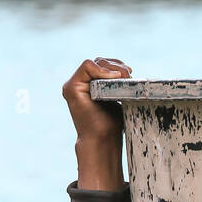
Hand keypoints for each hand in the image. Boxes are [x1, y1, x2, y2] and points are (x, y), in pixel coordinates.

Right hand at [62, 57, 132, 189]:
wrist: (104, 139)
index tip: (130, 74)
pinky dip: (102, 70)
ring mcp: (73, 85)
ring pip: (93, 62)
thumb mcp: (117, 98)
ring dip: (111, 67)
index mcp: (89, 86)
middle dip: (116, 65)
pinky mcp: (71, 88)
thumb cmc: (112, 124)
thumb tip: (128, 69)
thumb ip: (116, 84)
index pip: (102, 65)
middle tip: (129, 75)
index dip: (116, 66)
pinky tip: (114, 77)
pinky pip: (87, 66)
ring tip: (124, 77)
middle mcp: (79, 84)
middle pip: (99, 62)